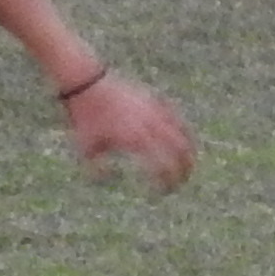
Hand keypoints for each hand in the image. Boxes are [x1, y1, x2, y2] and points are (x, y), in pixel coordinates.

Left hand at [64, 71, 194, 191]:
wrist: (87, 83)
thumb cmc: (85, 117)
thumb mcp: (85, 149)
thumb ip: (98, 170)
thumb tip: (112, 179)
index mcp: (136, 140)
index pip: (163, 166)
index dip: (166, 182)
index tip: (162, 192)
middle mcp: (151, 125)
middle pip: (180, 150)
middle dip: (184, 170)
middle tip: (180, 183)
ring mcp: (155, 110)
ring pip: (183, 133)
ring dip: (189, 151)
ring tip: (189, 164)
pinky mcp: (154, 99)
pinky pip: (176, 117)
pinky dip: (183, 131)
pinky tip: (182, 140)